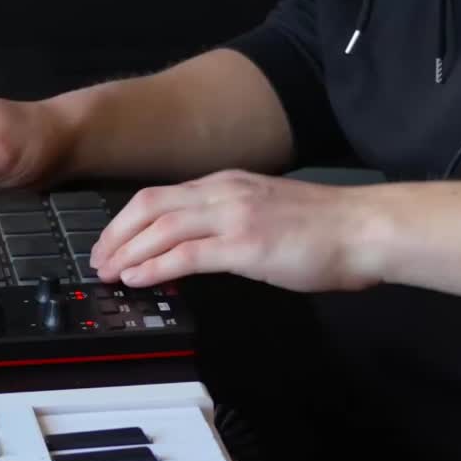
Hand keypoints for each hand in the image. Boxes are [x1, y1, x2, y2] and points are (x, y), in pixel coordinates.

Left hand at [90, 169, 379, 293]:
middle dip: (117, 232)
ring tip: (109, 271)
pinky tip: (140, 278)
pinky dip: (157, 265)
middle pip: (150, 204)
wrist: (361, 229)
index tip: (111, 242)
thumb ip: (228, 220)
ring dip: (128, 250)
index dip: (128, 219)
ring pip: (163, 225)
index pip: (161, 195)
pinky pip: (188, 252)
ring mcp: (234, 215)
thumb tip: (196, 244)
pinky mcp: (246, 244)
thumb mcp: (263, 211)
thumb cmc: (321, 228)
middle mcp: (223, 191)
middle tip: (98, 259)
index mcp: (225, 183)